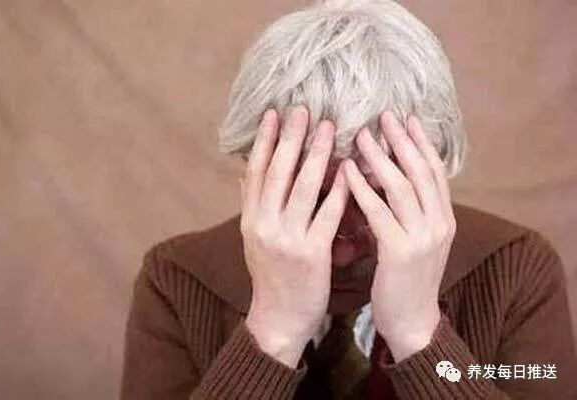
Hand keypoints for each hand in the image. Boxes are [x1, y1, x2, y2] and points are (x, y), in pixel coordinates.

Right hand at [240, 105, 348, 367]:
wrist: (279, 319)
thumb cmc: (272, 277)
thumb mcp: (254, 240)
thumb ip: (252, 205)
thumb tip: (244, 173)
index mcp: (251, 220)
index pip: (257, 172)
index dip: (266, 141)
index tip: (275, 113)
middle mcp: (265, 225)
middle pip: (279, 173)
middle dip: (291, 138)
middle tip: (304, 108)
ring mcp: (288, 239)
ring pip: (303, 189)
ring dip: (316, 155)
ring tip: (328, 128)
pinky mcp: (312, 254)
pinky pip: (328, 216)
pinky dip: (339, 191)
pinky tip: (350, 171)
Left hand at [343, 110, 456, 361]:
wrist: (413, 322)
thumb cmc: (407, 280)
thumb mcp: (417, 241)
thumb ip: (410, 212)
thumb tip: (389, 177)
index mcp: (445, 218)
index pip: (435, 171)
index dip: (421, 142)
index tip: (406, 117)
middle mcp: (440, 223)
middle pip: (421, 171)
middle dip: (402, 141)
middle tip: (384, 115)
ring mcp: (423, 238)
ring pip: (402, 187)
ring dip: (380, 159)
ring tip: (362, 136)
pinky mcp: (401, 253)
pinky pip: (379, 212)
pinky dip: (362, 189)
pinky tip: (346, 172)